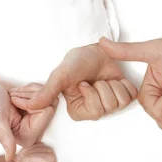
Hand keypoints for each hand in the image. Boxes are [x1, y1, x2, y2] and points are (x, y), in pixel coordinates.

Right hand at [0, 82, 56, 160]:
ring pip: (50, 97)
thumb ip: (6, 139)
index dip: (31, 102)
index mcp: (27, 138)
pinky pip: (48, 93)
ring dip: (31, 91)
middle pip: (51, 105)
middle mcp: (36, 132)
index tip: (14, 102)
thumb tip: (9, 159)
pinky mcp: (40, 110)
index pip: (46, 112)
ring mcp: (39, 121)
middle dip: (32, 96)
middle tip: (14, 98)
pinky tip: (20, 93)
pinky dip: (32, 88)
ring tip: (15, 96)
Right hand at [10, 44, 137, 120]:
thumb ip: (48, 91)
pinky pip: (131, 96)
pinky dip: (124, 83)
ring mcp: (111, 105)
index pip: (95, 113)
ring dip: (113, 84)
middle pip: (109, 107)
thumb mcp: (60, 75)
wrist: (93, 49)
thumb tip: (31, 105)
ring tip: (102, 78)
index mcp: (79, 110)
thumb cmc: (76, 62)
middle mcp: (95, 110)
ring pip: (121, 102)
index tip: (83, 83)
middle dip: (102, 87)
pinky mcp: (124, 96)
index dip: (91, 94)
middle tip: (93, 79)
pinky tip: (114, 78)